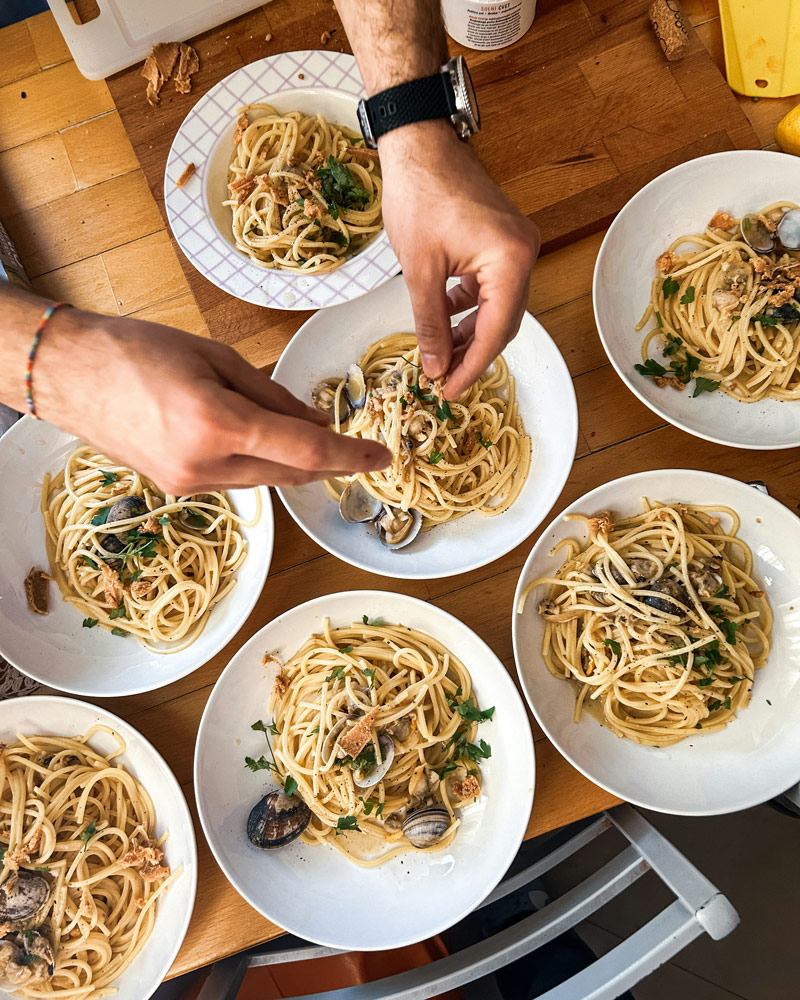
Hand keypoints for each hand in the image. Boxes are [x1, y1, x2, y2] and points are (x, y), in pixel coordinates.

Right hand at [34, 311, 390, 492]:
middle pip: (291, 473)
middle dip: (327, 459)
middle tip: (353, 443)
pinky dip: (259, 462)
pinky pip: (237, 480)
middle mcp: (204, 465)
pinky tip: (260, 439)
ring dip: (293, 460)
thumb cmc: (136, 350)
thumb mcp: (217, 359)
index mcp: (217, 424)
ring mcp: (189, 484)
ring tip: (301, 429)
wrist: (68, 374)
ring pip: (266, 479)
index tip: (380, 457)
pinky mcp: (177, 489)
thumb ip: (271, 395)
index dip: (350, 455)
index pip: (305, 450)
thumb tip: (314, 420)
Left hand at [378, 120, 539, 397]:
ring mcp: (517, 246)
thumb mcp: (420, 271)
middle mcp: (524, 253)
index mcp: (510, 260)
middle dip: (472, 354)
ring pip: (498, 307)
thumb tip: (435, 367)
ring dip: (470, 333)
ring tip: (441, 356)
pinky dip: (471, 307)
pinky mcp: (503, 241)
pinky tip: (447, 319)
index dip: (471, 366)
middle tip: (443, 380)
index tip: (449, 391)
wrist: (420, 143)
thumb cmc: (419, 196)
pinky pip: (493, 287)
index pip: (495, 330)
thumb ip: (431, 324)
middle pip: (503, 323)